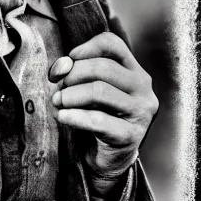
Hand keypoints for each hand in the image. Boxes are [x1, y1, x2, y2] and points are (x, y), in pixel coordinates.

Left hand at [49, 32, 157, 180]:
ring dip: (70, 96)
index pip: (111, 44)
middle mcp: (142, 88)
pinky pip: (97, 120)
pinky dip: (74, 116)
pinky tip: (62, 116)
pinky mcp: (130, 135)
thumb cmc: (97, 115)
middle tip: (58, 89)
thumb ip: (73, 71)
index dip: (84, 48)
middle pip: (102, 67)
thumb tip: (61, 66)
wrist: (108, 156)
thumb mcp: (85, 88)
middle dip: (72, 75)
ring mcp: (140, 111)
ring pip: (99, 91)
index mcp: (133, 70)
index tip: (68, 62)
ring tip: (58, 102)